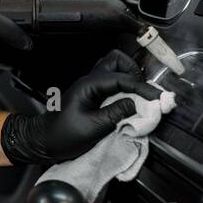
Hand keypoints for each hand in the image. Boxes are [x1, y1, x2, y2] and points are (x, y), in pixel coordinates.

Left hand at [0, 49, 163, 165]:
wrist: (45, 141)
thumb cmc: (64, 135)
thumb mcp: (94, 127)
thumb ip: (117, 113)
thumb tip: (138, 104)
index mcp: (89, 85)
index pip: (121, 78)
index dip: (142, 87)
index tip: (158, 97)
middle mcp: (90, 80)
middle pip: (117, 61)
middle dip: (134, 73)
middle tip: (145, 92)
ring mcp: (91, 86)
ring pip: (114, 69)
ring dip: (129, 78)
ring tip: (140, 95)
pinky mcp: (92, 95)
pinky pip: (111, 82)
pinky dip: (123, 86)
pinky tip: (129, 100)